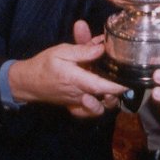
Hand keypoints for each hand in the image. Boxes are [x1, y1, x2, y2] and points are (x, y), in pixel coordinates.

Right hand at [8, 20, 124, 116]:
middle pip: (106, 98)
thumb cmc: (44, 64)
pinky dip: (97, 107)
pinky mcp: (74, 107)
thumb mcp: (61, 51)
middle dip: (117, 91)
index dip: (120, 85)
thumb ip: (82, 50)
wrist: (27, 82)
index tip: (132, 79)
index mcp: (77, 80)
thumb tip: (102, 47)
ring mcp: (78, 103)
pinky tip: (98, 96)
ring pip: (101, 107)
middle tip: (121, 78)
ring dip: (109, 100)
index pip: (104, 86)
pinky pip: (90, 112)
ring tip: (111, 87)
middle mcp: (80, 94)